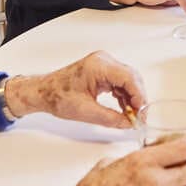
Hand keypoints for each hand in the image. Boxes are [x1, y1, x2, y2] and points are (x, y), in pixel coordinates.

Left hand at [4, 52, 144, 129]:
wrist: (44, 92)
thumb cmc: (57, 96)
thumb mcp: (85, 112)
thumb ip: (110, 118)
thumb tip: (128, 124)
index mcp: (98, 66)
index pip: (129, 78)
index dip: (139, 96)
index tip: (141, 113)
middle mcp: (103, 61)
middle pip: (131, 78)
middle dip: (138, 98)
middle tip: (139, 117)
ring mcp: (103, 65)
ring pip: (128, 80)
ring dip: (132, 98)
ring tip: (132, 116)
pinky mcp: (102, 71)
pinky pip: (120, 82)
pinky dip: (124, 96)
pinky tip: (125, 109)